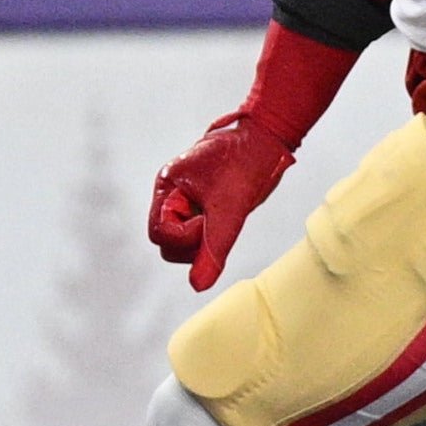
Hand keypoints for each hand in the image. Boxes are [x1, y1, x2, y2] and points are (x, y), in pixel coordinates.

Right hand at [147, 107, 294, 290]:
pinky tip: (226, 219)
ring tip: (224, 219)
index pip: (159, 233)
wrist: (266, 140)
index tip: (208, 223)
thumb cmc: (245, 161)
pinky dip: (211, 234)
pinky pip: (197, 232)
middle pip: (166, 242)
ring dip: (202, 240)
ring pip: (181, 241)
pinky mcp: (200, 205)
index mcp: (168, 186)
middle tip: (217, 224)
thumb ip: (213, 248)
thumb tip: (198, 285)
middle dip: (192, 243)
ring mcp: (185, 199)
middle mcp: (171, 194)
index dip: (184, 237)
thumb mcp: (230, 209)